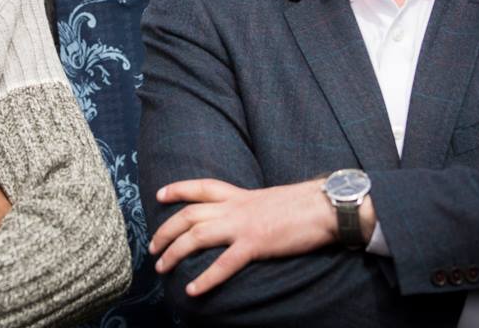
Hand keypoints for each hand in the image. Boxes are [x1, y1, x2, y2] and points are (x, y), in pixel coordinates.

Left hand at [149, 178, 343, 296]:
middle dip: (166, 230)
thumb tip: (245, 218)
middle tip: (152, 246)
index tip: (159, 194)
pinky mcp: (256, 244)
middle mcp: (236, 207)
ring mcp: (243, 225)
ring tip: (162, 266)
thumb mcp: (270, 199)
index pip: (201, 187)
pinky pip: (224, 264)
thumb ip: (252, 207)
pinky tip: (192, 290)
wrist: (326, 206)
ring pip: (197, 236)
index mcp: (240, 195)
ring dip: (175, 252)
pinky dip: (206, 278)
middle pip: (189, 214)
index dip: (177, 189)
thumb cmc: (304, 205)